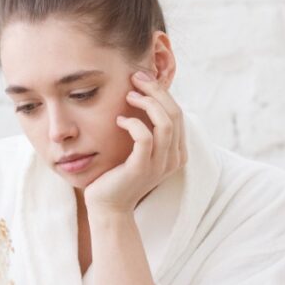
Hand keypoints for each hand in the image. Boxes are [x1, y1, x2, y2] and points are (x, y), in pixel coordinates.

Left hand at [83, 70, 187, 213]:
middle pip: (175, 113)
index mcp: (176, 152)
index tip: (142, 78)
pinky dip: (133, 123)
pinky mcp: (141, 168)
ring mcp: (159, 164)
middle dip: (156, 90)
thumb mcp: (137, 150)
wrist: (107, 207)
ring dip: (147, 102)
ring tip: (129, 95)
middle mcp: (173, 158)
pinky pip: (145, 137)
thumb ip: (146, 130)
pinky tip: (119, 120)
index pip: (177, 113)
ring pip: (165, 122)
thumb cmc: (118, 175)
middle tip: (136, 77)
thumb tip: (143, 97)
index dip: (162, 92)